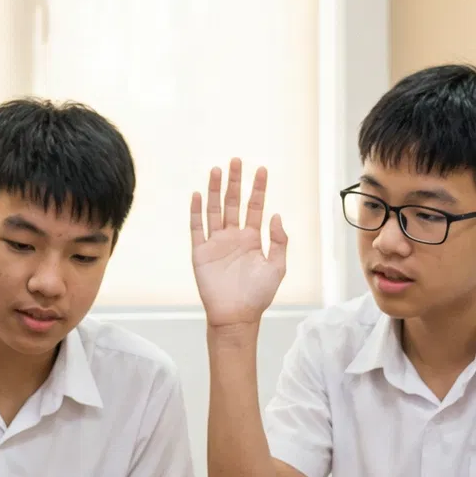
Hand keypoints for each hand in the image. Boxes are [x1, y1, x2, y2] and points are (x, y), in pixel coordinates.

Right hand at [191, 160, 287, 327]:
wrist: (236, 316)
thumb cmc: (258, 295)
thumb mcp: (277, 267)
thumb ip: (278, 241)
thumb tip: (276, 215)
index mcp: (252, 239)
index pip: (255, 207)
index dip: (258, 189)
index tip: (261, 170)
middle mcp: (233, 237)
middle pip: (233, 202)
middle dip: (235, 182)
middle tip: (236, 160)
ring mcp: (216, 243)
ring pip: (214, 210)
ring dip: (215, 190)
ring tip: (217, 170)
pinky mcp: (200, 252)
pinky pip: (197, 228)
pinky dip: (197, 211)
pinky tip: (199, 195)